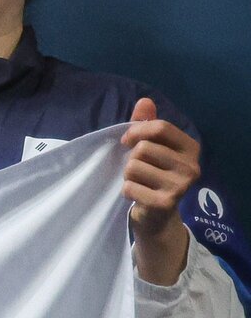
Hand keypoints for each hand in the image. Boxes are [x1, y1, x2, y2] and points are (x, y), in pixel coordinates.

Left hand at [123, 98, 198, 284]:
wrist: (157, 216)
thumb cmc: (153, 174)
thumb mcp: (151, 146)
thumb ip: (147, 124)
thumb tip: (145, 101)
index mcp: (191, 149)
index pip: (160, 127)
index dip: (136, 130)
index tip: (127, 140)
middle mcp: (192, 167)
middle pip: (143, 148)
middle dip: (132, 158)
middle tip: (139, 170)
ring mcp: (181, 186)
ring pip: (133, 166)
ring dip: (128, 175)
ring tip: (140, 183)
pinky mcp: (165, 203)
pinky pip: (129, 186)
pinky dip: (126, 191)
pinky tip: (138, 196)